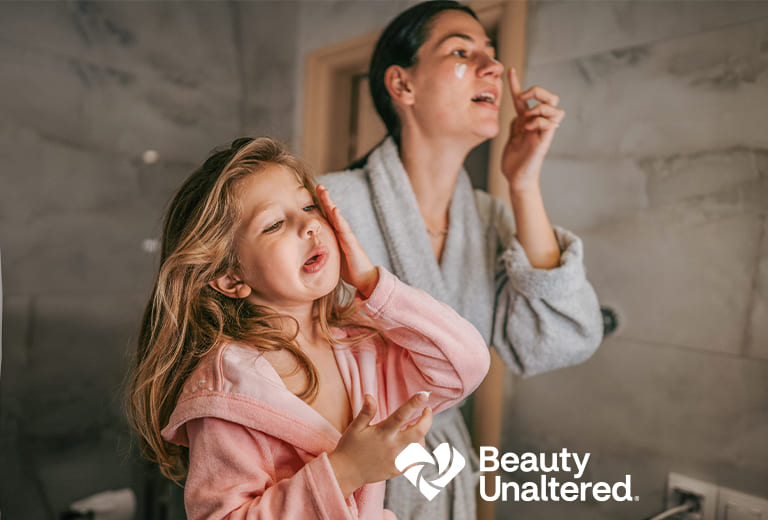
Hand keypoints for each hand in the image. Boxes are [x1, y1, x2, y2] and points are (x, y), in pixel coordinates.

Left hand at [316, 184, 378, 297]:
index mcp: (336, 236)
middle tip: (318, 186)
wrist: (364, 279)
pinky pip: (344, 228)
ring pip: (337, 217)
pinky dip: (338, 218)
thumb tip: (304, 253)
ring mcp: (348, 237)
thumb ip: (321, 252)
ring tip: (324, 191)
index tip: (309, 195)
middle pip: (332, 213)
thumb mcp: (331, 258)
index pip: (327, 218)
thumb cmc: (348, 269)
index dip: (320, 207)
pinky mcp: (352, 243)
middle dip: (325, 199)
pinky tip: (334, 209)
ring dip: (330, 203)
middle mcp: (342, 233)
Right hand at [328, 393, 432, 496]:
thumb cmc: (349, 447)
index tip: (424, 394)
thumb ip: (366, 412)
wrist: (346, 473)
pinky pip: (416, 461)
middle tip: (427, 410)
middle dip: (427, 419)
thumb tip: (369, 395)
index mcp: (382, 433)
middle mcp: (392, 447)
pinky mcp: (398, 470)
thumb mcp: (355, 427)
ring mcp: (397, 460)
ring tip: (410, 429)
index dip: (414, 404)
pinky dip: (418, 451)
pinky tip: (411, 446)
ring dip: (420, 435)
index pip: (401, 415)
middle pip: (419, 432)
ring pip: (420, 447)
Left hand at [501, 67, 565, 193]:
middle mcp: (539, 124)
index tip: (509, 71)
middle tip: (524, 98)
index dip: (517, 83)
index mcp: (528, 121)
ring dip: (540, 108)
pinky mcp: (545, 142)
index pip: (524, 98)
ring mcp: (544, 132)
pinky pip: (550, 123)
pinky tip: (527, 129)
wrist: (516, 180)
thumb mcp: (511, 137)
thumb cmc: (514, 162)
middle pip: (552, 97)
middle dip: (539, 91)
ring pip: (555, 108)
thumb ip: (515, 124)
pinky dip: (538, 121)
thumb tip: (517, 113)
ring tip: (527, 118)